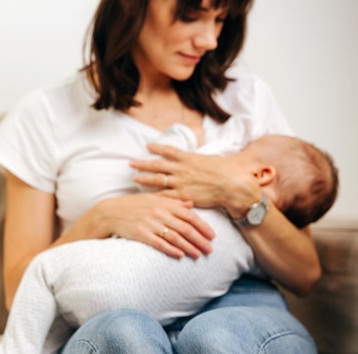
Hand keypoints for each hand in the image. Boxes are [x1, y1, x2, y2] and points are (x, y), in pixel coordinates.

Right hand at [65, 192, 215, 259]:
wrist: (109, 212)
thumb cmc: (133, 205)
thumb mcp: (153, 199)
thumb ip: (173, 202)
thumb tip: (191, 204)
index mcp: (164, 203)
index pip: (189, 215)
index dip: (202, 226)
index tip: (212, 236)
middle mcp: (159, 212)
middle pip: (185, 227)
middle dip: (199, 239)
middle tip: (209, 250)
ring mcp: (150, 223)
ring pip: (174, 237)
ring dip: (188, 247)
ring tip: (197, 255)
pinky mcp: (140, 233)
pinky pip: (159, 243)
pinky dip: (171, 249)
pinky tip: (180, 255)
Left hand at [130, 143, 258, 218]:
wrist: (233, 186)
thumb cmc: (228, 171)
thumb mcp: (213, 159)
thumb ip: (202, 159)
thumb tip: (201, 157)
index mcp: (189, 158)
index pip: (169, 151)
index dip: (157, 148)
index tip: (148, 146)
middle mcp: (182, 169)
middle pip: (157, 165)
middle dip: (143, 163)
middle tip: (131, 163)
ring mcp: (181, 183)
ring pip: (158, 180)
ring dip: (145, 178)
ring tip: (134, 177)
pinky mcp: (183, 196)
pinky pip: (165, 196)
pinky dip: (155, 196)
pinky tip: (146, 197)